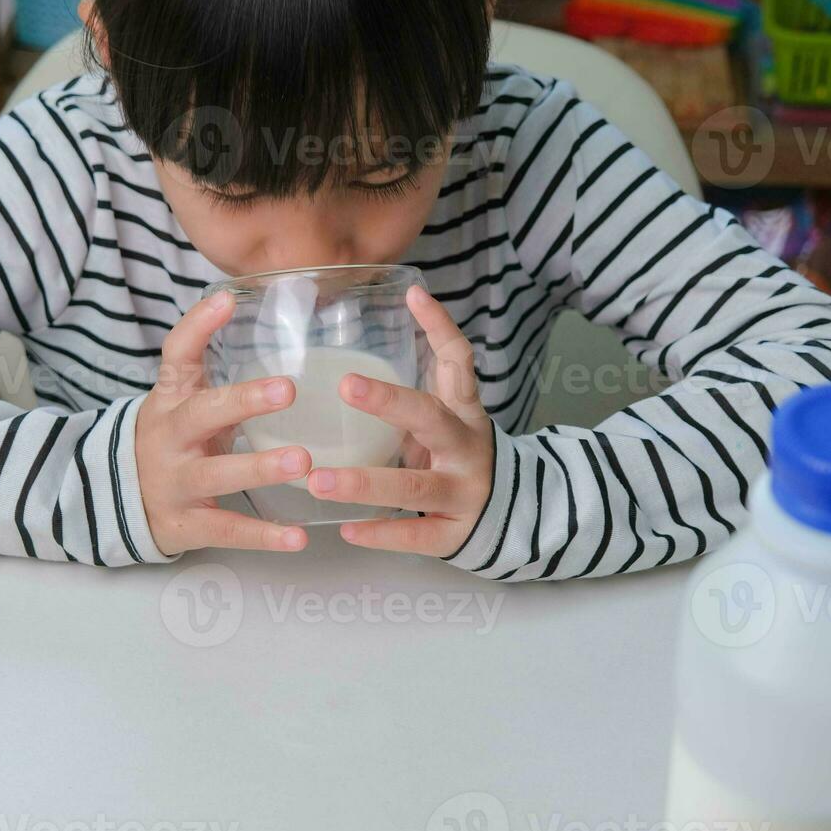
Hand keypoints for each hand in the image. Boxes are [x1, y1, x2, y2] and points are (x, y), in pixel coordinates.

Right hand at [137, 292, 311, 555]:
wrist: (113, 500)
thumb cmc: (170, 440)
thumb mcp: (181, 399)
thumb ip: (209, 363)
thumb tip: (243, 301)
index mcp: (172, 399)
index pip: (177, 355)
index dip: (198, 325)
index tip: (227, 299)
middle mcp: (170, 437)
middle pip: (202, 414)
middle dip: (244, 401)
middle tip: (288, 390)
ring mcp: (175, 481)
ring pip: (217, 474)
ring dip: (260, 468)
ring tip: (303, 461)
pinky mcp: (186, 524)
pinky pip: (226, 529)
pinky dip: (263, 536)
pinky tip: (298, 537)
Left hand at [307, 285, 494, 556]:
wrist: (512, 514)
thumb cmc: (457, 455)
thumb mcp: (447, 414)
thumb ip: (421, 378)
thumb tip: (397, 306)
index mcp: (463, 412)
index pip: (459, 361)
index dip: (440, 327)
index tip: (413, 295)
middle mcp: (466, 447)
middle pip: (431, 419)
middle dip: (389, 402)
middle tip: (346, 384)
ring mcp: (463, 493)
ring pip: (414, 488)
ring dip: (364, 484)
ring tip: (318, 480)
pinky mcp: (453, 534)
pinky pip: (413, 535)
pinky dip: (380, 533)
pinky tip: (346, 528)